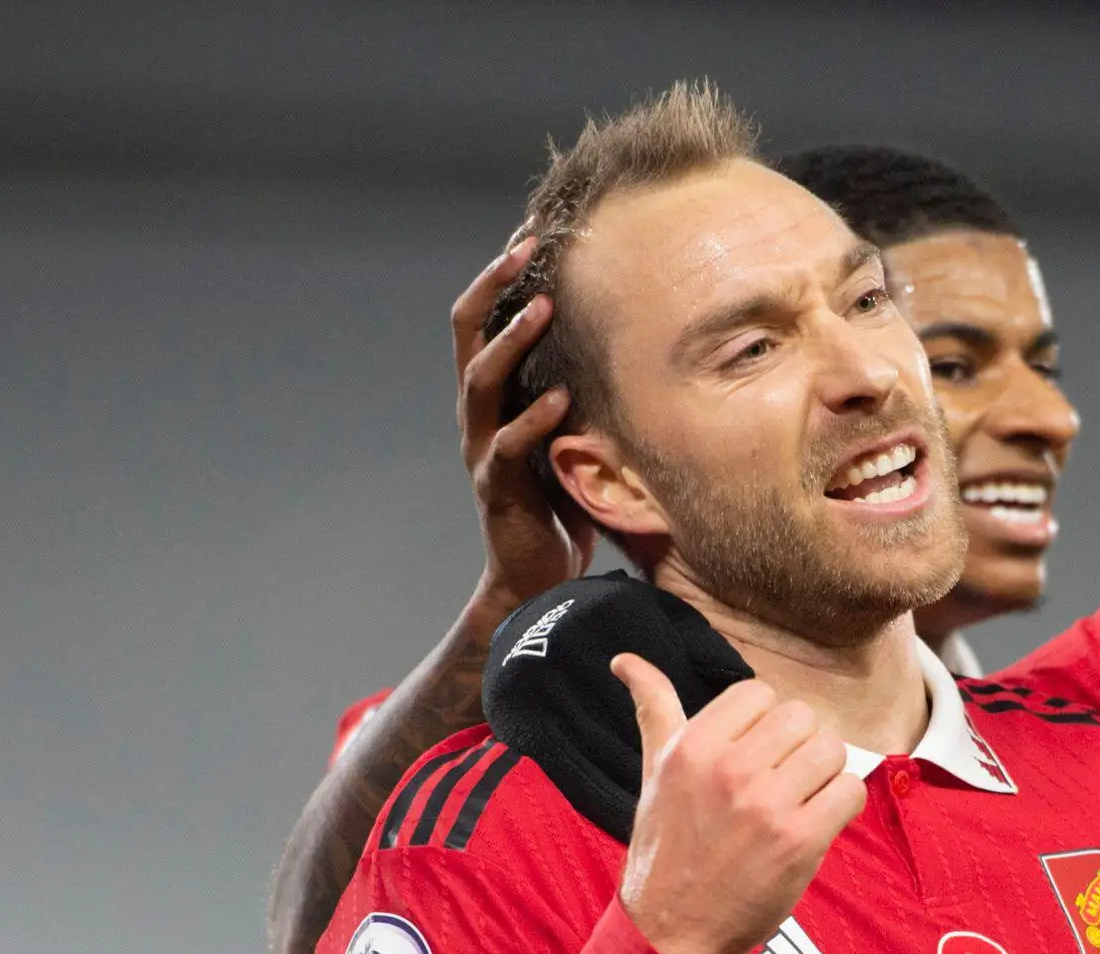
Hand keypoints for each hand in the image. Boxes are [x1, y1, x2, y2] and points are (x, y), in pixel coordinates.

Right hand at [453, 235, 597, 612]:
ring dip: (511, 342)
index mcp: (491, 396)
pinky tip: (563, 399)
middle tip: (523, 247)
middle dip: (493, 287)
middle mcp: (477, 414)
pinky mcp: (497, 488)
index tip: (527, 230)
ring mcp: (481, 449)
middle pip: (468, 334)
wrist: (536, 576)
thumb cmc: (558, 499)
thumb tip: (631, 343)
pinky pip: (510, 447)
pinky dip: (535, 420)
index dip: (498, 275)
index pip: (481, 320)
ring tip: (541, 308)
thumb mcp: (569, 433)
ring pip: (480, 382)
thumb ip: (579, 391)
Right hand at [612, 656, 862, 953]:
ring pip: (832, 750)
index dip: (766, 723)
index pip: (760, 693)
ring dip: (826, 774)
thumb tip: (626, 659)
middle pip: (802, 717)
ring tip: (800, 801)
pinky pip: (850, 791)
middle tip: (783, 781)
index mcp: (692, 746)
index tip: (755, 755)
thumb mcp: (653, 772)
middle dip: (800, 746)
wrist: (672, 928)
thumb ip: (654, 709)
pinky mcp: (799, 840)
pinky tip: (817, 822)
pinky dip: (842, 804)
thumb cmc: (666, 847)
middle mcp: (729, 768)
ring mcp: (766, 805)